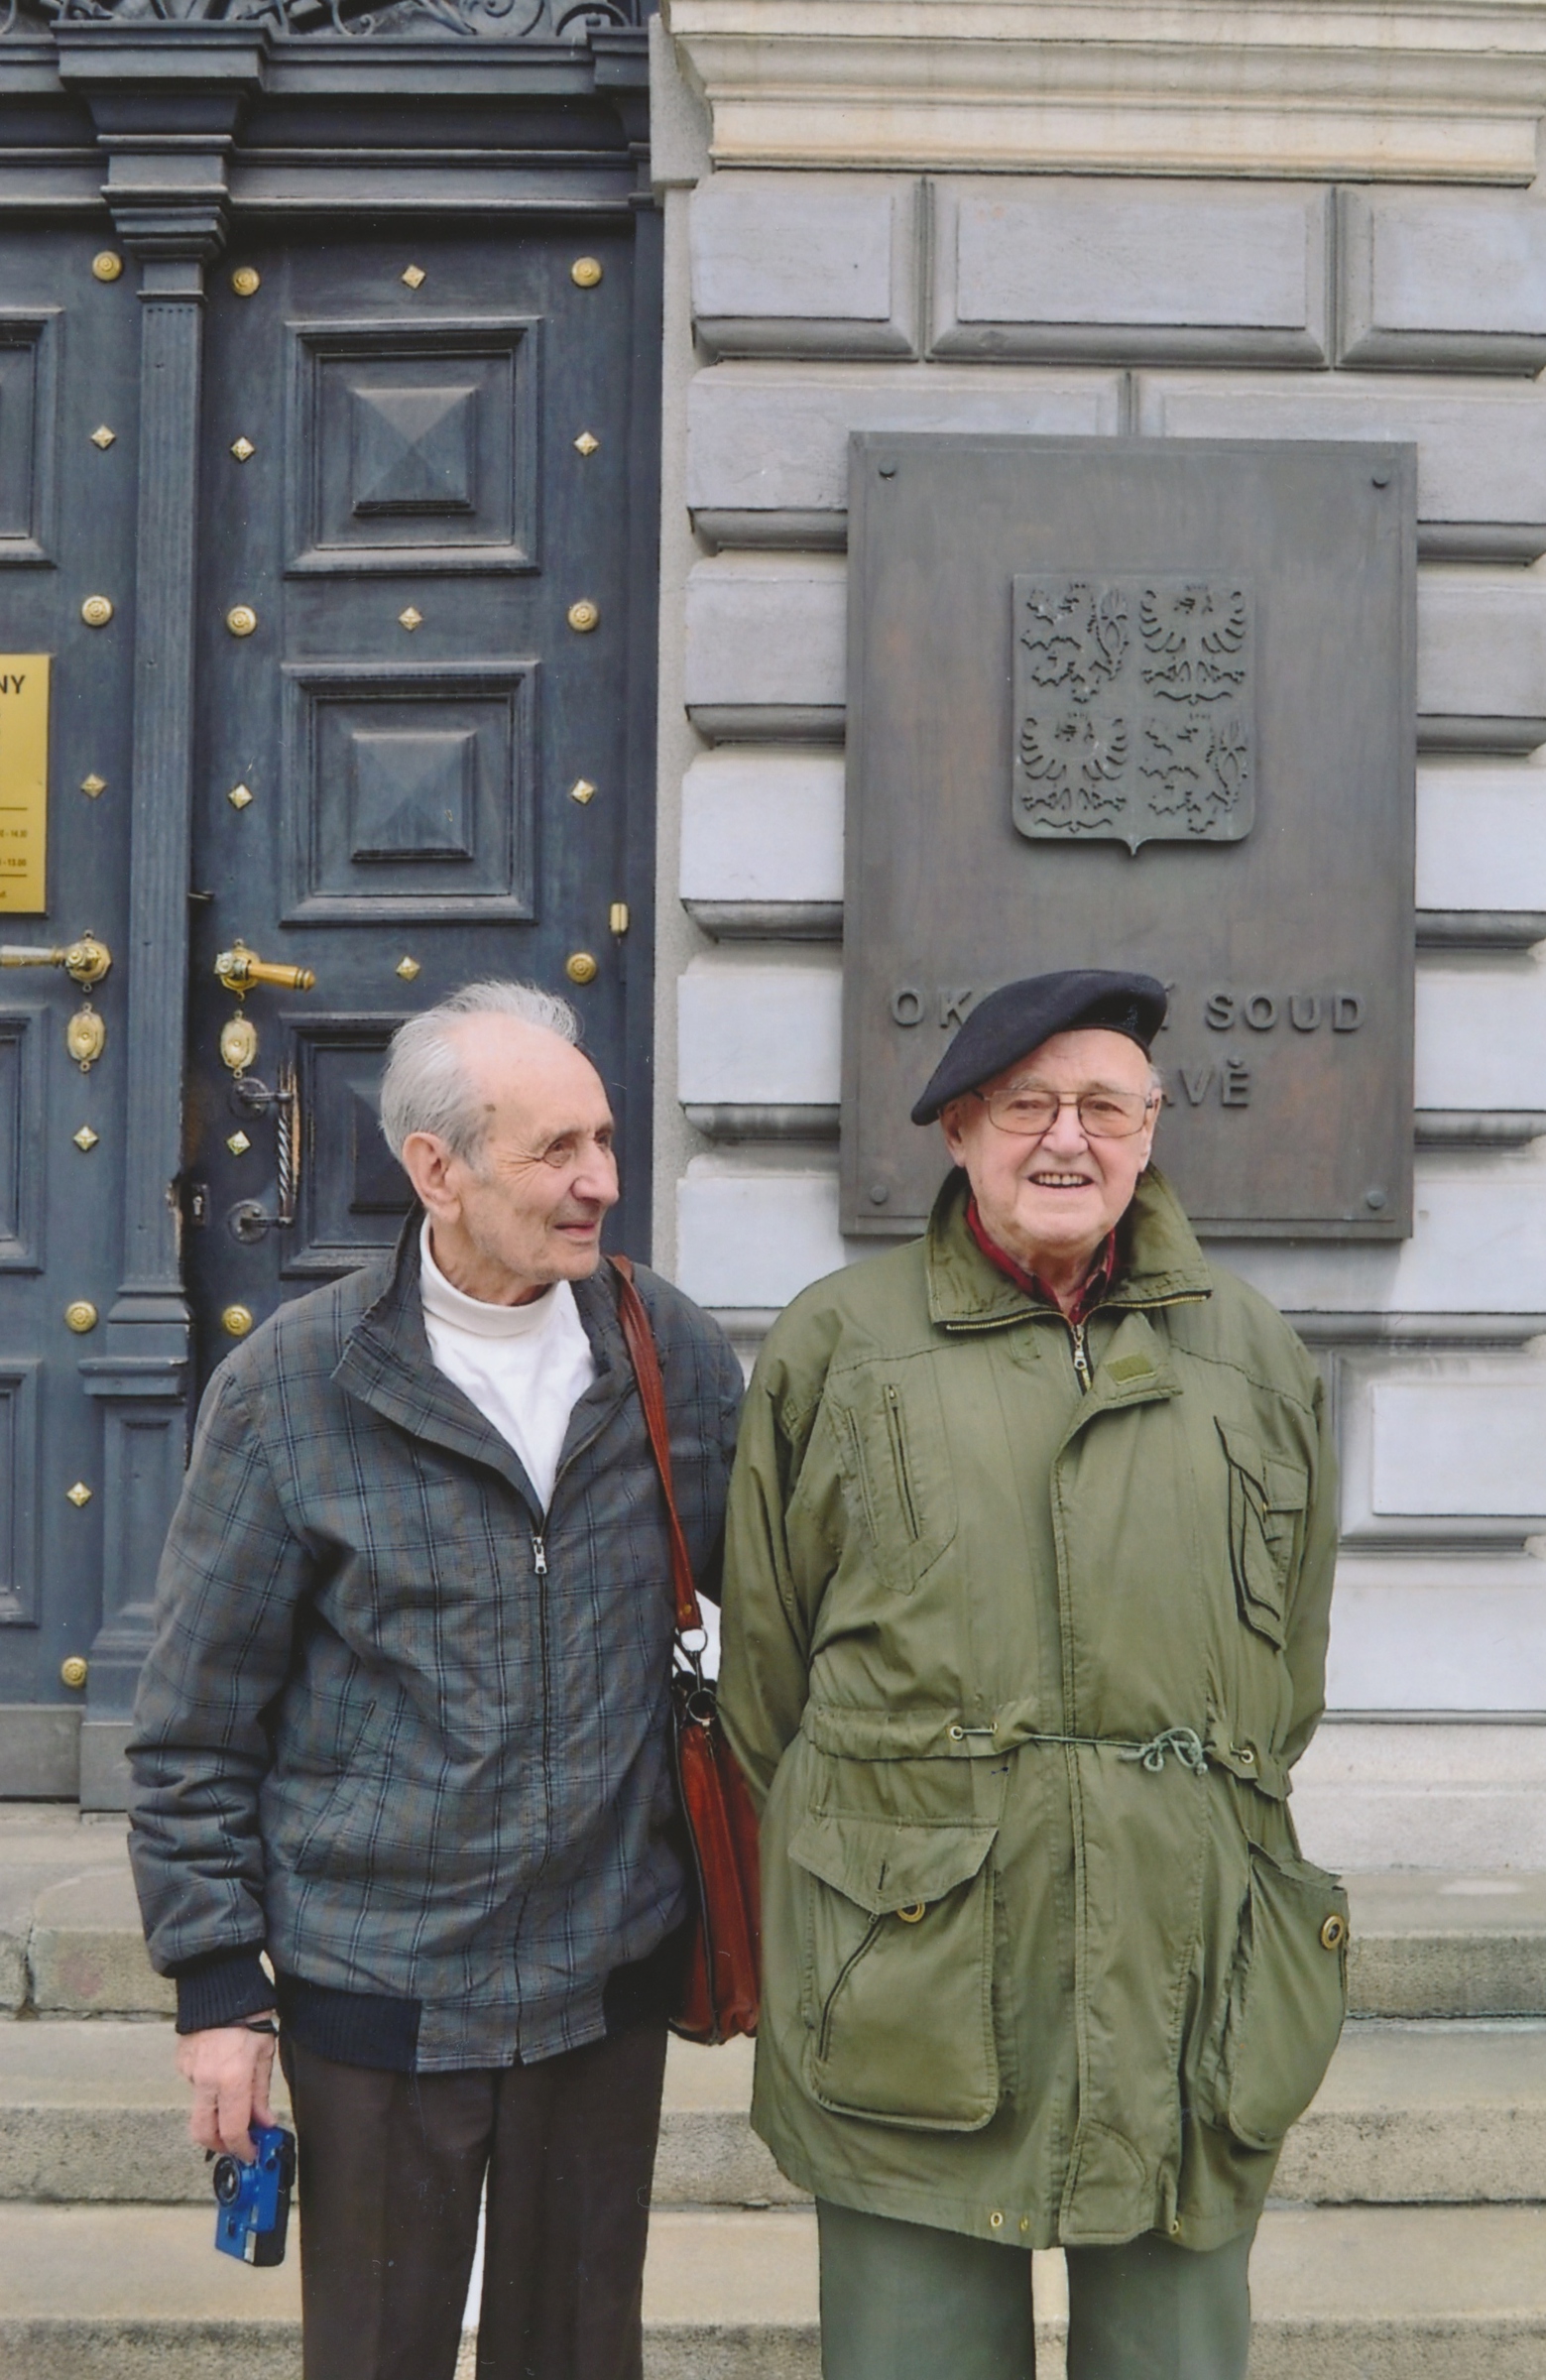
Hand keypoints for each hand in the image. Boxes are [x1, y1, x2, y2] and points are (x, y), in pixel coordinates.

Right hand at [176, 2024, 276, 2160]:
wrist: (220, 1986)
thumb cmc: (249, 2014)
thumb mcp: (265, 2054)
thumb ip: (261, 2093)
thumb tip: (264, 2123)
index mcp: (232, 2078)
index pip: (233, 2131)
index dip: (242, 2148)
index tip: (251, 2153)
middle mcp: (206, 2080)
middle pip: (203, 2133)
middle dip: (219, 2145)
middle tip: (236, 2144)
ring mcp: (190, 2072)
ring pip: (199, 2109)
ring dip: (216, 2113)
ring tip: (233, 2093)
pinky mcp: (181, 2064)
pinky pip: (194, 2086)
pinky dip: (208, 2087)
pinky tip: (220, 2067)